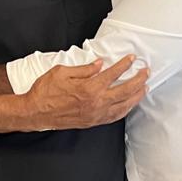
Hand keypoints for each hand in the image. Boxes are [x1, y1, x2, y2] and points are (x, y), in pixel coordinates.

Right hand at [26, 55, 148, 129]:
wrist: (35, 113)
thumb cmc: (45, 92)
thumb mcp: (62, 72)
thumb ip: (84, 69)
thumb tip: (98, 65)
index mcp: (89, 88)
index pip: (113, 74)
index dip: (125, 65)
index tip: (132, 58)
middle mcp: (96, 102)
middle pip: (125, 90)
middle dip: (138, 80)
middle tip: (146, 72)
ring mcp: (96, 114)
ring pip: (124, 106)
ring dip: (136, 96)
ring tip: (144, 88)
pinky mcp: (92, 122)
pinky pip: (115, 117)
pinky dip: (125, 110)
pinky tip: (129, 105)